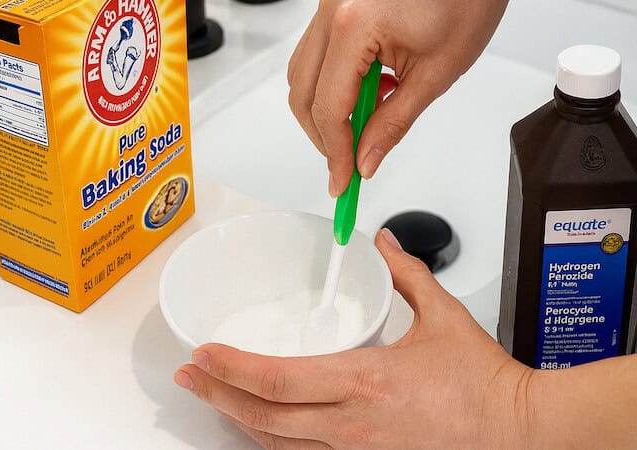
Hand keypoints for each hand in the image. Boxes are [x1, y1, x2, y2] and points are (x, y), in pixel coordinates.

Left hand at [174, 229, 533, 448]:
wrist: (520, 432)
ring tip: (213, 400)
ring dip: (238, 421)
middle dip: (216, 397)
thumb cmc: (485, 384)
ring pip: (278, 446)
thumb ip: (405, 275)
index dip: (231, 369)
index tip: (203, 354)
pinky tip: (260, 428)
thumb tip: (382, 244)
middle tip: (188, 379)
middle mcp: (353, 425)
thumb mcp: (443, 316)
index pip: (278, 378)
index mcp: (366, 381)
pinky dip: (274, 443)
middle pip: (264, 416)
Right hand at [287, 0, 508, 195]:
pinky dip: (334, 82)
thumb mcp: (436, 72)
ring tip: (370, 117)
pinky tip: (369, 88)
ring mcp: (328, 6)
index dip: (334, 152)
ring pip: (302, 74)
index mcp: (354, 26)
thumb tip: (366, 158)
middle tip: (348, 162)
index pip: (328, 107)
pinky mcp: (335, 6)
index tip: (343, 180)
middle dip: (323, 136)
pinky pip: (317, 54)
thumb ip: (394, 122)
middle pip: (302, 93)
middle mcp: (331, 11)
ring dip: (328, 108)